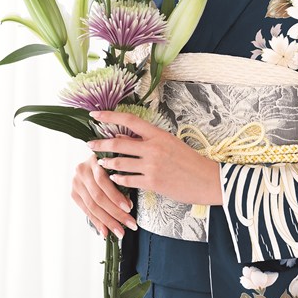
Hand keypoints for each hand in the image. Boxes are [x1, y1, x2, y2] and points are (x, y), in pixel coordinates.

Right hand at [70, 154, 138, 239]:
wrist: (94, 160)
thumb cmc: (112, 164)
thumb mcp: (117, 166)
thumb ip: (121, 180)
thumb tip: (128, 206)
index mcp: (93, 160)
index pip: (103, 181)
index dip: (116, 196)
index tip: (129, 208)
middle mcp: (81, 171)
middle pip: (98, 197)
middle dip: (116, 213)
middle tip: (130, 224)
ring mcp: (76, 183)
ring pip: (92, 206)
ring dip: (108, 221)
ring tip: (120, 232)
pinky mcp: (74, 193)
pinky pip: (87, 211)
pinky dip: (98, 222)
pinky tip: (106, 231)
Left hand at [87, 109, 223, 207]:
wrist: (208, 180)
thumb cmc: (191, 161)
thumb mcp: (172, 143)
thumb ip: (150, 140)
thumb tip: (127, 136)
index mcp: (159, 134)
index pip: (129, 120)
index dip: (109, 116)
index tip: (95, 114)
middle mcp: (153, 148)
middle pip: (119, 143)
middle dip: (100, 143)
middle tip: (89, 144)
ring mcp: (152, 166)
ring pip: (120, 163)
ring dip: (107, 163)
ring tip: (100, 162)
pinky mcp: (153, 182)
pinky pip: (128, 180)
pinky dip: (118, 179)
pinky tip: (114, 178)